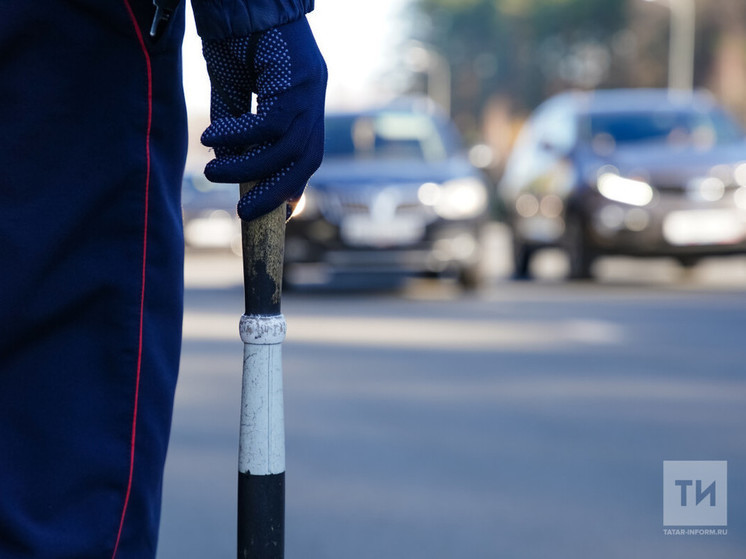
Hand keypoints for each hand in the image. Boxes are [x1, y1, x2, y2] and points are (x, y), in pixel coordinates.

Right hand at [201, 16, 326, 220]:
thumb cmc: (238, 41)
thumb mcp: (235, 92)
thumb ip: (236, 129)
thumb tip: (229, 167)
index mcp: (305, 106)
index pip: (307, 157)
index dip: (293, 188)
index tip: (275, 214)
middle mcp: (314, 101)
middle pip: (305, 161)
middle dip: (276, 191)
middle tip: (244, 211)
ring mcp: (311, 89)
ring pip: (286, 147)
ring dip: (248, 167)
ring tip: (212, 173)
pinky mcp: (297, 78)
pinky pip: (270, 123)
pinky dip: (240, 136)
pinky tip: (211, 138)